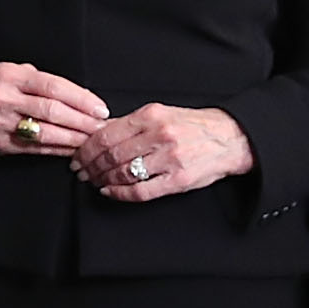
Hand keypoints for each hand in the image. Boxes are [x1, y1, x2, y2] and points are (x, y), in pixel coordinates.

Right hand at [0, 63, 106, 155]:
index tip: (100, 108)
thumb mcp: (8, 72)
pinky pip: (35, 148)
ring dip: (74, 139)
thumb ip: (37, 81)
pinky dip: (57, 150)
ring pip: (46, 133)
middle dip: (83, 121)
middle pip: (53, 111)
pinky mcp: (0, 144)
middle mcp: (5, 99)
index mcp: (10, 77)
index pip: (53, 87)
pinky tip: (72, 150)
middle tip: (103, 127)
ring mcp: (1, 124)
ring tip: (93, 141)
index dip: (80, 99)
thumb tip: (75, 97)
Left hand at [77, 105, 254, 199]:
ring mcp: (169, 159)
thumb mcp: (161, 114)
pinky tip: (110, 191)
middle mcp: (159, 135)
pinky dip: (119, 193)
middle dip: (90, 166)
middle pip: (110, 155)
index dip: (86, 149)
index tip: (77, 156)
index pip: (106, 134)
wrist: (231, 138)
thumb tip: (97, 132)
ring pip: (123, 173)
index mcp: (151, 116)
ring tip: (94, 181)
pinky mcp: (178, 180)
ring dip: (102, 180)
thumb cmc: (193, 126)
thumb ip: (131, 124)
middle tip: (81, 172)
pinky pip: (140, 191)